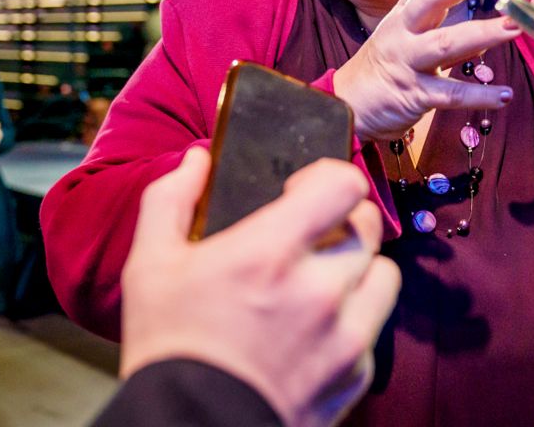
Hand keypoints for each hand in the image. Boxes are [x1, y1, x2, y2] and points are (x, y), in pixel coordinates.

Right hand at [120, 148, 400, 426]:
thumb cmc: (169, 348)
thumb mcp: (150, 265)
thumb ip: (172, 199)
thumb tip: (197, 160)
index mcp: (270, 252)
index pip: (344, 184)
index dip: (330, 175)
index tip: (303, 189)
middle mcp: (319, 289)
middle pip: (368, 225)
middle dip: (343, 220)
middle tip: (311, 235)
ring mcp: (345, 334)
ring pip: (384, 273)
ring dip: (358, 269)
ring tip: (321, 281)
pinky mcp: (356, 373)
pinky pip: (374, 326)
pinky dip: (353, 321)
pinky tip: (316, 328)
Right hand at [332, 0, 519, 140]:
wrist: (347, 106)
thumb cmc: (385, 68)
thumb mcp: (408, 40)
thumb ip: (445, 31)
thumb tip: (487, 29)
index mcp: (403, 15)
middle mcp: (402, 32)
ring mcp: (407, 62)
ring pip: (446, 43)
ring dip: (483, 33)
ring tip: (515, 27)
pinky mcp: (413, 95)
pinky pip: (450, 94)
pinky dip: (479, 95)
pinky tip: (506, 95)